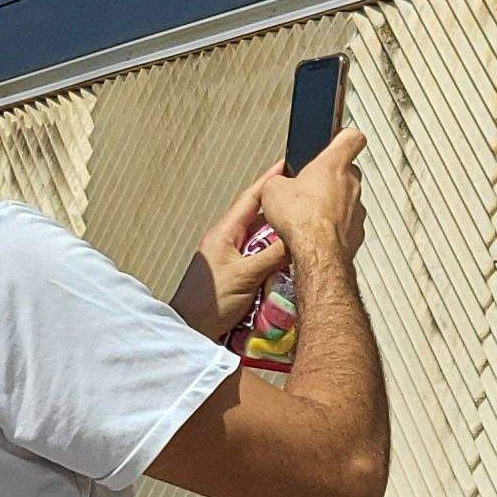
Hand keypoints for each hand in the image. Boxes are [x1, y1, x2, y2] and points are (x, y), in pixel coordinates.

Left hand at [170, 169, 286, 338]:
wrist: (192, 331)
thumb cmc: (208, 303)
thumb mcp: (244, 275)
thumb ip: (270, 256)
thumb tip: (294, 239)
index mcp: (224, 234)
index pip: (250, 200)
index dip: (267, 182)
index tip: (285, 165)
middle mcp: (229, 243)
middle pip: (260, 219)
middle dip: (281, 210)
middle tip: (303, 201)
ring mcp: (234, 260)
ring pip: (264, 241)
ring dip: (281, 237)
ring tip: (303, 230)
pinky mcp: (240, 276)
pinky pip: (264, 260)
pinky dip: (278, 257)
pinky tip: (292, 260)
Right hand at [255, 127, 368, 271]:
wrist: (317, 253)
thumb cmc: (301, 220)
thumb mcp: (273, 190)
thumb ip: (279, 180)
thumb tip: (278, 184)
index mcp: (333, 164)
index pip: (352, 137)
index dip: (344, 136)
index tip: (339, 137)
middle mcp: (351, 184)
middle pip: (346, 171)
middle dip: (329, 177)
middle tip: (310, 185)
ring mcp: (357, 209)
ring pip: (346, 199)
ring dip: (332, 203)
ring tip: (309, 214)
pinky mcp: (357, 231)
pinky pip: (346, 222)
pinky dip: (334, 225)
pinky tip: (316, 232)